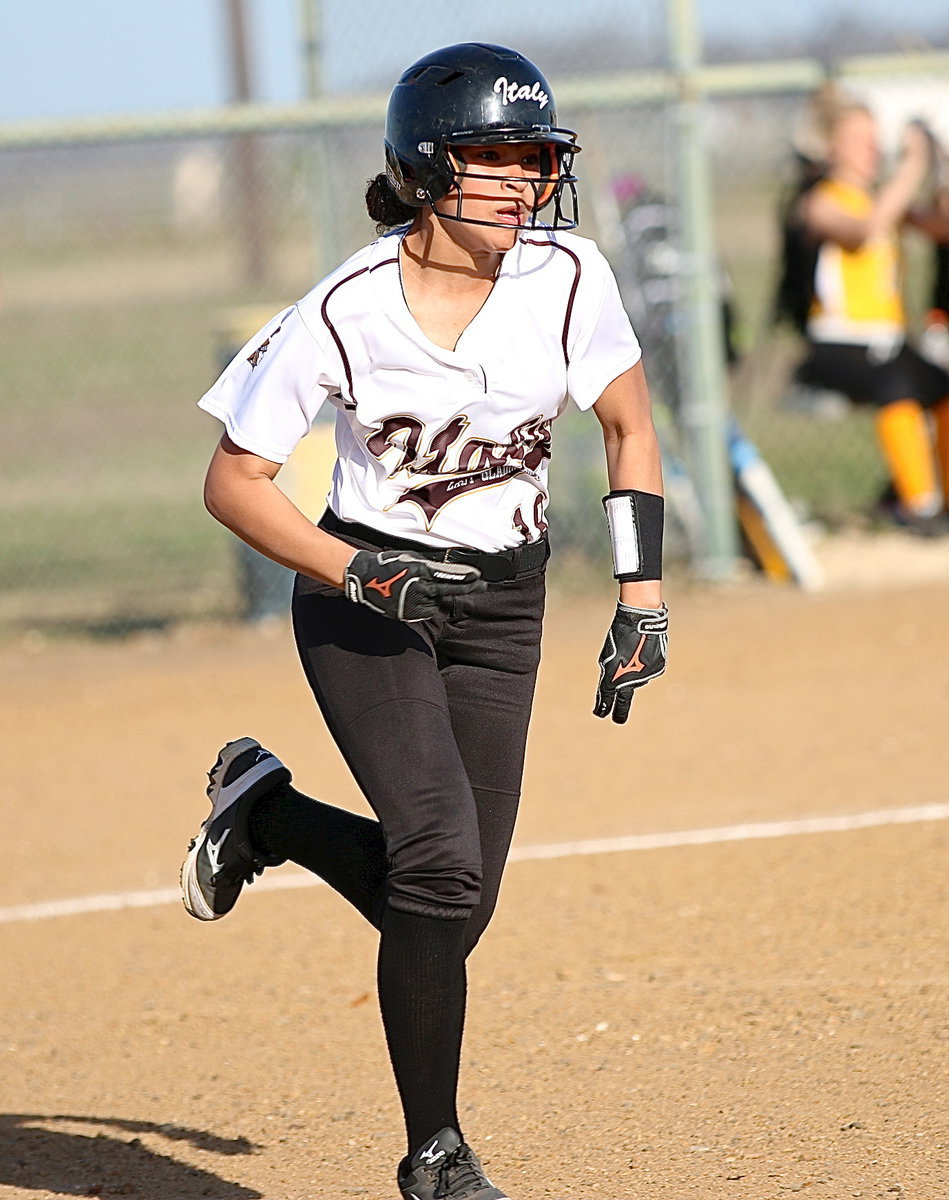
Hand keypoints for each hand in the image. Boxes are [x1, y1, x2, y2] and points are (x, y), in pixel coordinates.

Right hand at [344, 549, 485, 621]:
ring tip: (417, 588)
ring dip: (433, 597)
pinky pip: (424, 611)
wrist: (364, 578)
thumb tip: (447, 569)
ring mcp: (413, 603)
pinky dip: (423, 606)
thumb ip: (428, 565)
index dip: (466, 579)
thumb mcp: (410, 558)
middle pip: (448, 591)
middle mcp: (419, 588)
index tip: (480, 579)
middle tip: (482, 585)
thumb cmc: (387, 564)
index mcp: (419, 572)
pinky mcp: (406, 614)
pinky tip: (412, 598)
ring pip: (435, 603)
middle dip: (466, 587)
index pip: (449, 577)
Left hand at [594, 603, 667, 723]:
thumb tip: (614, 684)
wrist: (641, 620)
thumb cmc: (620, 634)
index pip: (606, 699)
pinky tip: (643, 650)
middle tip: (617, 720)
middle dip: (619, 712)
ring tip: (632, 652)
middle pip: (624, 701)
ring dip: (633, 671)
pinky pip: (648, 671)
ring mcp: (645, 677)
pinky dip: (644, 664)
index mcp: (614, 677)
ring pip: (637, 680)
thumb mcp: (608, 655)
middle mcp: (630, 682)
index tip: (600, 714)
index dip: (602, 707)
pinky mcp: (657, 670)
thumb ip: (610, 672)